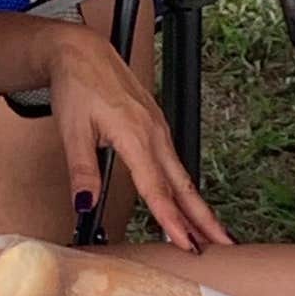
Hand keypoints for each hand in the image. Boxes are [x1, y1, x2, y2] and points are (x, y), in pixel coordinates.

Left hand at [37, 23, 227, 253]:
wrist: (82, 51)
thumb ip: (82, 170)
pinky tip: (186, 200)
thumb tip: (85, 204)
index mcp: (135, 135)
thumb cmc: (78, 85)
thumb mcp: (72, 130)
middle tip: (222, 244)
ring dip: (197, 205)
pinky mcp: (156, 125)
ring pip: (182, 175)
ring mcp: (158, 128)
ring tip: (210, 232)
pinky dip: (185, 186)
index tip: (185, 243)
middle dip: (203, 217)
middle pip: (183, 185)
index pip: (156, 188)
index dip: (171, 220)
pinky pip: (175, 162)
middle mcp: (154, 133)